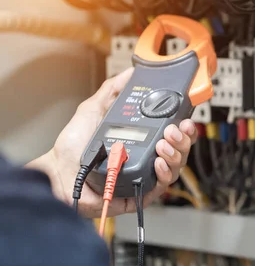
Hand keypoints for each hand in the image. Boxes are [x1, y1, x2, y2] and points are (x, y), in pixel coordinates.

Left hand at [28, 68, 197, 217]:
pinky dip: (164, 173)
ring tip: (163, 144)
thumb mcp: (94, 109)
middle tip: (173, 130)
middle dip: (183, 139)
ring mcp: (146, 176)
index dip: (183, 126)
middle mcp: (148, 157)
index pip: (173, 133)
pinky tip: (158, 162)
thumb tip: (130, 72)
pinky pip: (162, 186)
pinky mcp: (140, 193)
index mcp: (143, 138)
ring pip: (176, 167)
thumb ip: (113, 89)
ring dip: (175, 154)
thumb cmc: (73, 146)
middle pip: (180, 150)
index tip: (184, 118)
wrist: (59, 171)